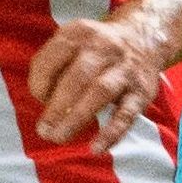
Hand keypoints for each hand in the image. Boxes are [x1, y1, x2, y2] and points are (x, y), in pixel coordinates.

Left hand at [28, 5, 173, 150]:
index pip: (53, 57)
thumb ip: (53, 64)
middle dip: (56, 106)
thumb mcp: (74, 41)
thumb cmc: (97, 48)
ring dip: (77, 118)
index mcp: (80, 34)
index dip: (40, 81)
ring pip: (100, 92)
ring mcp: (124, 69)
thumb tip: (43, 100)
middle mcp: (103, 48)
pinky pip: (127, 113)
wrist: (143, 37)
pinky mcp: (142, 91)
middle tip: (44, 130)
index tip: (38, 98)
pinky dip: (111, 132)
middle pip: (77, 77)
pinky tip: (96, 148)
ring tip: (60, 137)